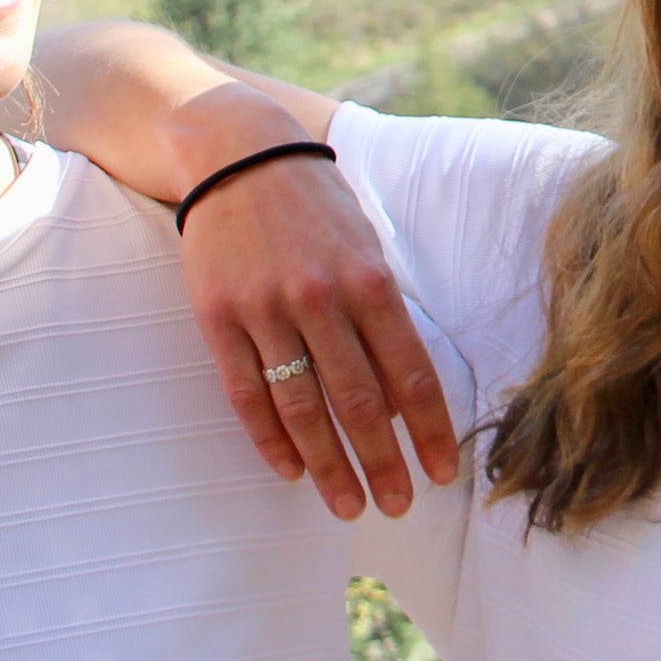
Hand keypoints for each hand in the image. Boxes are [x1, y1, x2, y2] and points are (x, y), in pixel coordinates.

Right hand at [176, 125, 458, 519]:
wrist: (237, 153)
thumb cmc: (315, 204)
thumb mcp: (366, 244)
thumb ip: (382, 315)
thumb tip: (397, 397)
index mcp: (370, 280)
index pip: (409, 373)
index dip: (429, 430)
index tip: (443, 472)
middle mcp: (320, 299)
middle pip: (358, 403)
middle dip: (383, 464)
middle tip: (397, 506)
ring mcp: (265, 310)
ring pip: (302, 409)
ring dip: (328, 467)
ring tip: (347, 505)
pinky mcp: (218, 317)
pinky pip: (246, 394)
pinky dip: (269, 439)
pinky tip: (290, 470)